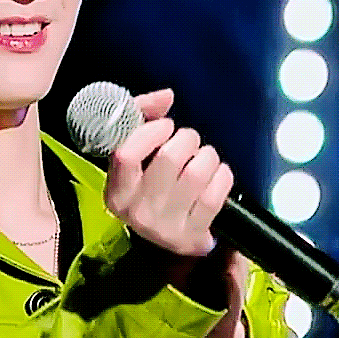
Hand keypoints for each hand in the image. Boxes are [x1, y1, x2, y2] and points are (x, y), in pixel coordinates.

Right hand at [104, 88, 245, 337]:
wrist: (164, 241)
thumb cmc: (148, 183)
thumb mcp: (134, 152)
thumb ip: (141, 116)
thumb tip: (166, 96)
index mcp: (115, 193)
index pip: (127, 154)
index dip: (151, 131)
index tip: (164, 126)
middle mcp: (138, 213)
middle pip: (169, 159)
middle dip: (186, 138)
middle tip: (188, 140)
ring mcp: (167, 228)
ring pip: (197, 174)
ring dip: (207, 155)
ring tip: (203, 156)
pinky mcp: (194, 236)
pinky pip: (216, 194)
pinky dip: (223, 175)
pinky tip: (217, 173)